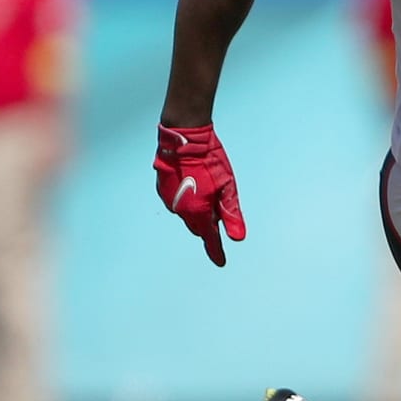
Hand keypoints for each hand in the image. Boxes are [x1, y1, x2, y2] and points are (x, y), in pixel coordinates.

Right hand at [154, 123, 245, 265]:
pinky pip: (177, 202)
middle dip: (209, 222)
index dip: (216, 251)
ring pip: (187, 214)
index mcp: (199, 212)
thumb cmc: (210, 161)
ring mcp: (169, 200)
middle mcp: (181, 210)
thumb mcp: (228, 187)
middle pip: (199, 226)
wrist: (184, 138)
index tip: (221, 262)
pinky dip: (187, 199)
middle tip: (218, 204)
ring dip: (197, 209)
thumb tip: (238, 238)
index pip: (210, 239)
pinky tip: (193, 183)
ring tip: (206, 187)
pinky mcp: (162, 190)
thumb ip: (231, 214)